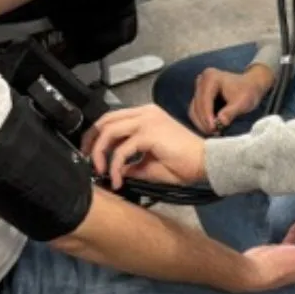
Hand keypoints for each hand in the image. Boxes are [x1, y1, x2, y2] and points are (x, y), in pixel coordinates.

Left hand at [84, 105, 207, 188]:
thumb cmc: (185, 163)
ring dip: (99, 153)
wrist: (207, 163)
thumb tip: (115, 170)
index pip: (113, 118)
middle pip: (106, 120)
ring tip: (100, 172)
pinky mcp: (149, 133)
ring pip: (109, 131)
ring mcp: (147, 120)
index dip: (97, 135)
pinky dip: (115, 166)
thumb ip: (131, 164)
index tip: (89, 153)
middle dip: (91, 141)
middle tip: (87, 161)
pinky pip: (122, 150)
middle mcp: (145, 113)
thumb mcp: (150, 164)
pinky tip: (118, 179)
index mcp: (147, 116)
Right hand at [189, 66, 272, 134]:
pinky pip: (195, 110)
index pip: (205, 99)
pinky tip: (211, 128)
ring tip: (213, 132)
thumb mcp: (243, 103)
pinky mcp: (199, 95)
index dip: (207, 116)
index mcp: (211, 77)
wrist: (251, 85)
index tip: (213, 129)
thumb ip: (231, 112)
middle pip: (197, 105)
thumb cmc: (248, 92)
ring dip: (201, 123)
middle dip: (204, 121)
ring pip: (194, 109)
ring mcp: (199, 87)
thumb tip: (221, 122)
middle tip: (214, 133)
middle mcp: (202, 80)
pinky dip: (201, 120)